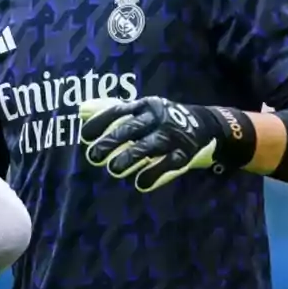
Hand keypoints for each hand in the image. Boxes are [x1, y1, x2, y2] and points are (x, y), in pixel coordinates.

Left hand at [78, 97, 253, 191]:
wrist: (206, 123)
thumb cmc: (163, 118)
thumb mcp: (142, 109)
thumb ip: (113, 111)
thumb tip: (81, 109)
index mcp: (145, 105)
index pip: (118, 111)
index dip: (101, 122)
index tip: (85, 137)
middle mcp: (158, 117)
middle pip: (131, 129)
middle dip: (111, 142)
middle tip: (94, 156)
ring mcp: (173, 135)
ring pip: (149, 147)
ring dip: (130, 159)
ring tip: (113, 170)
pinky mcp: (186, 152)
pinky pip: (168, 164)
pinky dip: (154, 174)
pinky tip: (140, 183)